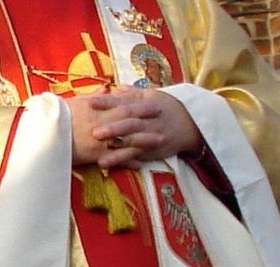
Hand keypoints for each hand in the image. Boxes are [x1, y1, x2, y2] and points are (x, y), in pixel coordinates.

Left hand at [71, 87, 201, 168]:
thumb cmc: (165, 107)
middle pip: (128, 120)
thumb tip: (111, 89)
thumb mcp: (150, 96)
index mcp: (143, 103)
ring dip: (114, 142)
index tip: (88, 103)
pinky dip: (119, 159)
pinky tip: (103, 163)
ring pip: (131, 138)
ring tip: (96, 146)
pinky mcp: (149, 149)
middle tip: (93, 131)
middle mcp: (146, 118)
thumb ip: (129, 94)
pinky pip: (133, 154)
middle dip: (111, 125)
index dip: (106, 102)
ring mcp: (148, 134)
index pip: (122, 101)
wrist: (191, 121)